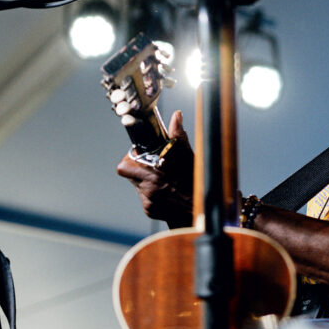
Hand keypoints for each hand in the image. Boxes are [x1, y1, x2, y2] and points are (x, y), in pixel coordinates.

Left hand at [117, 110, 194, 227]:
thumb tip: (176, 117)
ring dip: (146, 180)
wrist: (203, 212)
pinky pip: (146, 198)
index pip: (124, 165)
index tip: (139, 154)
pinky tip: (168, 190)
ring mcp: (149, 201)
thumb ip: (178, 136)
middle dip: (137, 167)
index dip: (130, 158)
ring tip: (164, 178)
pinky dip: (153, 193)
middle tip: (150, 164)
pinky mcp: (151, 211)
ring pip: (138, 185)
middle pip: (129, 174)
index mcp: (154, 172)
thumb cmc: (198, 183)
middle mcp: (148, 188)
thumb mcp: (190, 157)